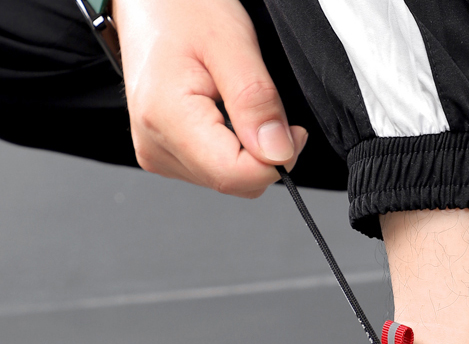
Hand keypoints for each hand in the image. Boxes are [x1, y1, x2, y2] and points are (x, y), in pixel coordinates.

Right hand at [114, 0, 306, 197]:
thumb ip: (257, 103)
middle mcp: (156, 145)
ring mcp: (157, 151)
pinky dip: (232, 148)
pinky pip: (213, 168)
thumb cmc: (179, 7)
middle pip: (233, 181)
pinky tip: (224, 113)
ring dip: (248, 150)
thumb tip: (278, 153)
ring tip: (237, 102)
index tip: (293, 131)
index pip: (235, 176)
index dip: (277, 160)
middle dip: (264, 155)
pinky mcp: (164, 152)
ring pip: (227, 179)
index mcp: (166, 120)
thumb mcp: (231, 43)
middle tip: (268, 110)